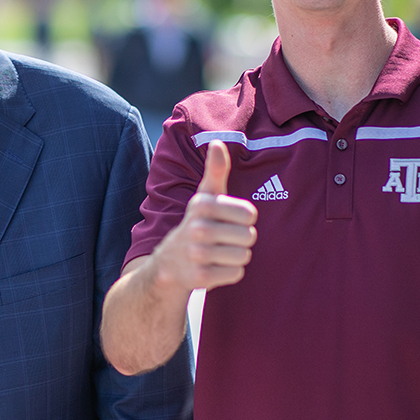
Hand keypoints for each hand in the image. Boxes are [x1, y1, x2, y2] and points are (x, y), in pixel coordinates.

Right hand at [150, 139, 256, 292]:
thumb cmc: (197, 223)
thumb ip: (215, 171)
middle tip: (223, 240)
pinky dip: (229, 273)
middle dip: (241, 240)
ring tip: (218, 253)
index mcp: (202, 205)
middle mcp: (196, 228)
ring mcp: (196, 253)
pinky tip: (214, 267)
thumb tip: (217, 142)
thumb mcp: (204, 197)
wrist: (169, 263)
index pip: (250, 214)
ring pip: (244, 256)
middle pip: (249, 236)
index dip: (244, 219)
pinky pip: (236, 274)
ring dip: (236, 257)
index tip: (228, 220)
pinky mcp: (199, 277)